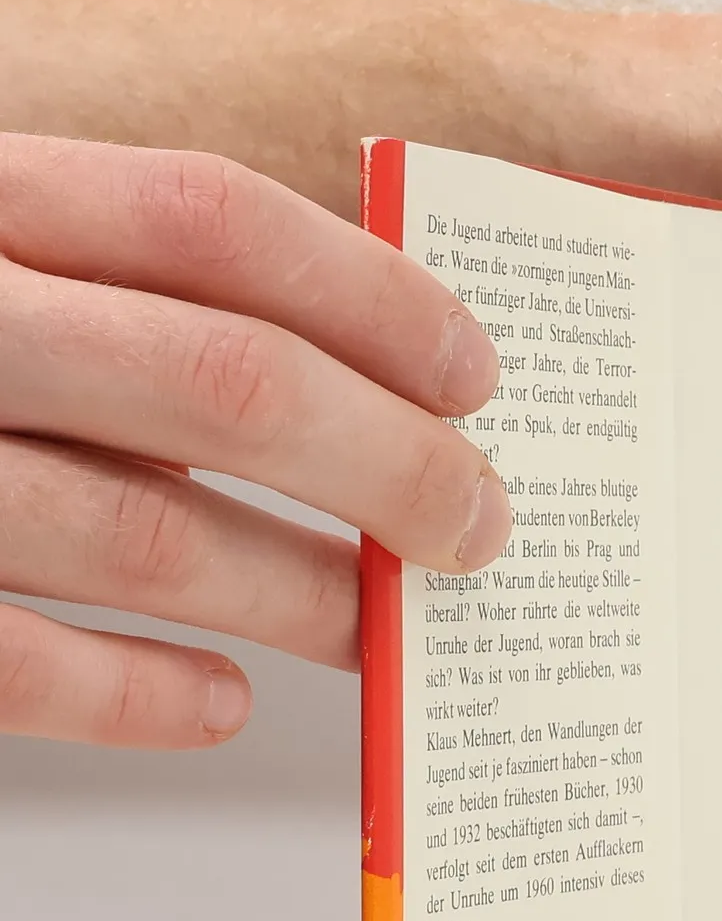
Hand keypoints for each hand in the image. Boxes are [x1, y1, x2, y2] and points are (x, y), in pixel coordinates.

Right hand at [0, 134, 508, 746]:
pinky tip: (221, 699)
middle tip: (476, 524)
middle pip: (222, 382)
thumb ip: (119, 292)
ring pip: (150, 537)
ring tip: (385, 628)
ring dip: (302, 596)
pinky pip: (25, 667)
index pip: (210, 221)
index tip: (472, 375)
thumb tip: (356, 387)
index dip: (370, 300)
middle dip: (388, 466)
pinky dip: (143, 693)